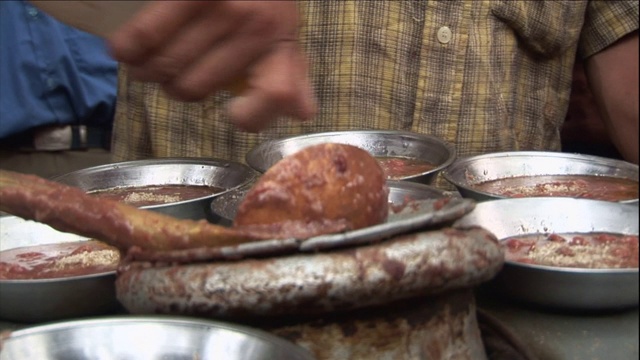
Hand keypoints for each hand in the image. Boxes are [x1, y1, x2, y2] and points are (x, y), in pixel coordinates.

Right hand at [108, 0, 316, 130]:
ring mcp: (224, 10)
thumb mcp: (287, 32)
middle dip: (174, 89)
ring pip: (167, 66)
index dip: (250, 116)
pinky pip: (146, 35)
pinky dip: (127, 49)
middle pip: (196, 87)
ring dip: (146, 73)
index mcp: (282, 44)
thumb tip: (300, 114)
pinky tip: (124, 50)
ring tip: (144, 65)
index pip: (276, 95)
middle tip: (169, 79)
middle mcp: (256, 30)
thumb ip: (293, 74)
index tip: (231, 112)